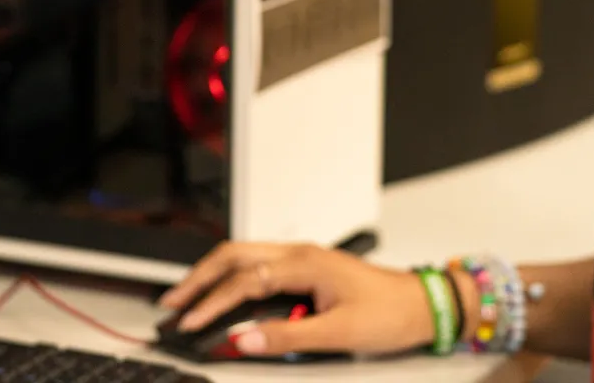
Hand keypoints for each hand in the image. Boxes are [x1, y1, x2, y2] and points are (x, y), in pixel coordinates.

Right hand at [158, 242, 436, 357]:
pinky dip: (232, 279)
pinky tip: (221, 294)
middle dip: (198, 278)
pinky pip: (258, 265)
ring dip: (212, 275)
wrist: (421, 304)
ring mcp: (302, 258)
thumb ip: (289, 335)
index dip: (213, 303)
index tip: (191, 323)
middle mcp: (299, 253)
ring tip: (186, 297)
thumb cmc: (389, 312)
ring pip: (244, 256)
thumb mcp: (339, 333)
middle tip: (172, 303)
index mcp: (305, 262)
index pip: (245, 279)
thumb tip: (247, 339)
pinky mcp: (305, 268)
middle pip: (234, 255)